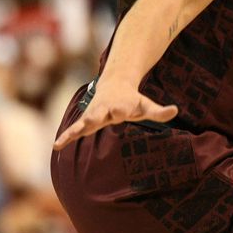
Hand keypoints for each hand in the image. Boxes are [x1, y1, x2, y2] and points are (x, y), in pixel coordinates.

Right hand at [53, 80, 177, 150]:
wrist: (113, 86)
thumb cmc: (132, 100)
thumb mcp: (146, 104)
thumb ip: (159, 111)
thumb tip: (175, 110)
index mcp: (120, 105)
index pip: (121, 108)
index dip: (121, 109)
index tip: (121, 111)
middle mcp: (104, 110)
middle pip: (99, 114)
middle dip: (96, 118)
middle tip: (91, 122)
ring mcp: (93, 115)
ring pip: (83, 122)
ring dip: (76, 129)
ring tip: (65, 139)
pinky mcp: (85, 121)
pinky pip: (74, 129)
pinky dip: (66, 136)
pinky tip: (56, 146)